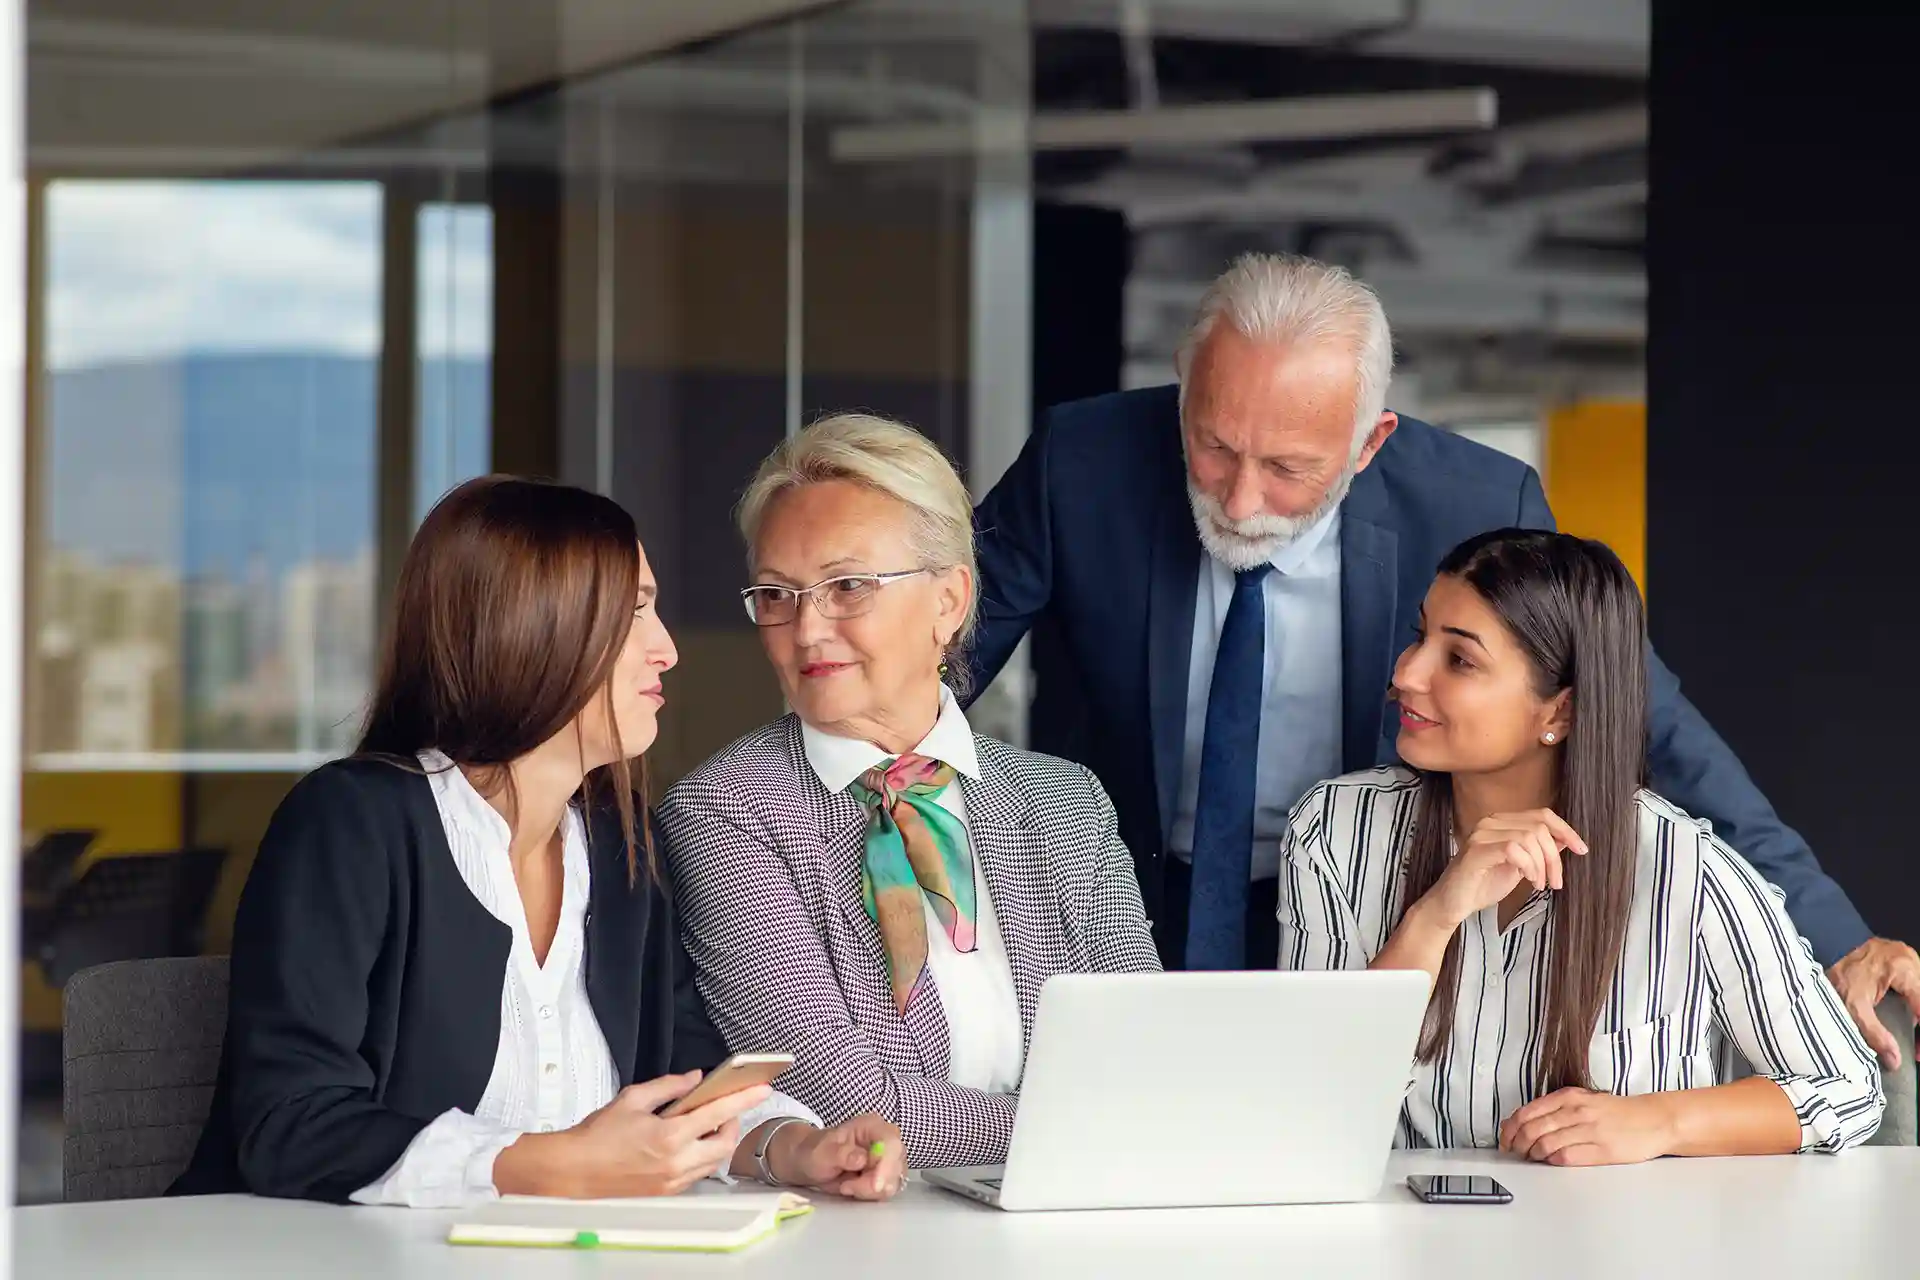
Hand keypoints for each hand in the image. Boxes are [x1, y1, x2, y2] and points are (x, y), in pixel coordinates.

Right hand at [500, 1070, 772, 1198]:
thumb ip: (669, 1086)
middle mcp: (677, 1162)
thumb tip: (695, 1078)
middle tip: (725, 1108)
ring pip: (714, 1161)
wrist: (573, 1172)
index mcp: (669, 1136)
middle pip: (725, 1143)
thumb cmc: (598, 1134)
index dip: (744, 1099)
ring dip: (718, 1141)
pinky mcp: (667, 1192)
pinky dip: (701, 1156)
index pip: (718, 1113)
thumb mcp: (632, 1099)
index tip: (762, 1088)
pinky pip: (697, 1173)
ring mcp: (673, 1181)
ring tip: (706, 1124)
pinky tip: (689, 1143)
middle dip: (733, 1123)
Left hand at [766, 1114, 906, 1200]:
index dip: (888, 1166)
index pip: (892, 1144)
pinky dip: (869, 1195)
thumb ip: (842, 1154)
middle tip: (846, 1186)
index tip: (875, 1186)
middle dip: (873, 1183)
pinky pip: (886, 1191)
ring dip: (869, 1190)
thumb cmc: (815, 1152)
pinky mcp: (886, 1176)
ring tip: (845, 1185)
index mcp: (872, 1126)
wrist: (809, 1162)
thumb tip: (862, 1159)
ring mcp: (888, 1159)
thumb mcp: (823, 1152)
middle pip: (896, 1166)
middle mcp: (885, 1140)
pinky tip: (852, 1188)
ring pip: (893, 1182)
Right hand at [1422, 809, 1588, 927]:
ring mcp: (1481, 835)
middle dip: (1554, 858)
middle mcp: (1490, 822)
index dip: (1565, 830)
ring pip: (1529, 837)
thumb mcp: (1521, 866)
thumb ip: (1538, 851)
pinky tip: (1528, 881)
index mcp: (1501, 822)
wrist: (1454, 904)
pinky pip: (1513, 849)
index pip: (1542, 815)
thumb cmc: (1483, 884)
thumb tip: (1564, 840)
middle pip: (1539, 827)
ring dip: (1542, 865)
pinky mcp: (1476, 851)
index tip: (1581, 849)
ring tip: (1539, 885)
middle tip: (1555, 882)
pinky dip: (1528, 866)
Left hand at [1499, 1088, 1675, 1166]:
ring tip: (1532, 1157)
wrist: (1652, 1120)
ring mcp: (1589, 1131)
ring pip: (1546, 1144)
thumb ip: (1553, 1109)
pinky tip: (1551, 1161)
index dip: (1510, 1129)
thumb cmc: (1615, 1112)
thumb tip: (1520, 1121)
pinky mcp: (1601, 1150)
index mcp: (1568, 1097)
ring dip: (1533, 1155)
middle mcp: (1576, 1111)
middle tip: (1514, 1151)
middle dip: (1517, 1144)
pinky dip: (1552, 1161)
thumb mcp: (1582, 1100)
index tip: (1505, 1139)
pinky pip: (1566, 1157)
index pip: (1526, 1113)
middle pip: (1532, 1130)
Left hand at [1828, 937, 1919, 1068]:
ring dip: (1917, 1012)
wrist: (1818, 956)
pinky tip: (1907, 1018)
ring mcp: (1905, 955)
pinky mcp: (1900, 958)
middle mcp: (1908, 958)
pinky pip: (1915, 983)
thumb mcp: (1853, 1009)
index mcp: (1903, 968)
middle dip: (1919, 1023)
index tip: (1916, 1052)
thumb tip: (1895, 1061)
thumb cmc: (1836, 979)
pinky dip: (1913, 1001)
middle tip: (1914, 1048)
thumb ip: (1875, 1034)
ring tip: (1910, 1036)